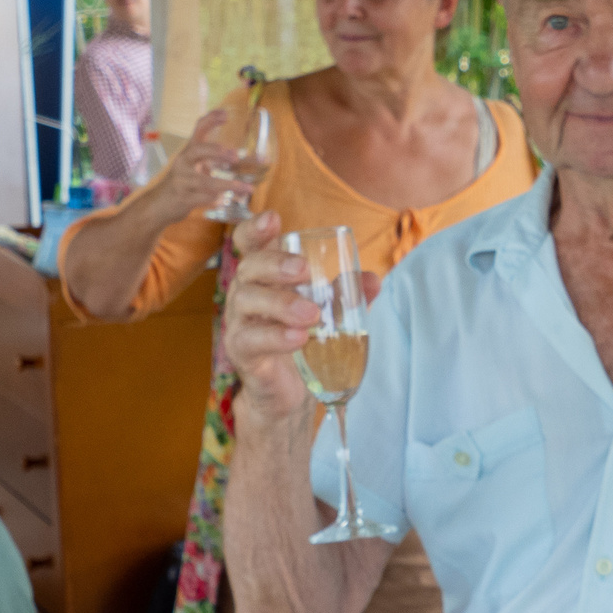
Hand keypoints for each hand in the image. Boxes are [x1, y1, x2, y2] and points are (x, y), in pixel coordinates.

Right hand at [149, 108, 245, 220]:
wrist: (161, 204)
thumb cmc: (186, 182)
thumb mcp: (199, 166)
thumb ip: (219, 161)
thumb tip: (256, 160)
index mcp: (189, 151)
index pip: (198, 129)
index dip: (210, 119)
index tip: (225, 114)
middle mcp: (183, 162)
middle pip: (197, 150)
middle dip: (216, 152)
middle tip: (235, 156)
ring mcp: (182, 180)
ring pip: (205, 181)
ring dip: (228, 185)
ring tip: (248, 188)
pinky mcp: (183, 198)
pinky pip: (203, 199)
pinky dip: (217, 200)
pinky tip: (227, 200)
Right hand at [220, 215, 380, 424]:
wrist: (290, 392)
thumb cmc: (304, 340)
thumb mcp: (331, 315)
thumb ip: (349, 296)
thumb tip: (373, 280)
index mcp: (265, 277)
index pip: (250, 244)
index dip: (255, 228)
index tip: (273, 219)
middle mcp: (246, 293)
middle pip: (248, 267)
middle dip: (275, 264)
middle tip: (304, 270)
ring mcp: (239, 323)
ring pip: (247, 301)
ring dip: (281, 303)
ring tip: (311, 314)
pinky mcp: (241, 353)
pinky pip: (250, 339)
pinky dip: (276, 337)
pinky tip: (299, 338)